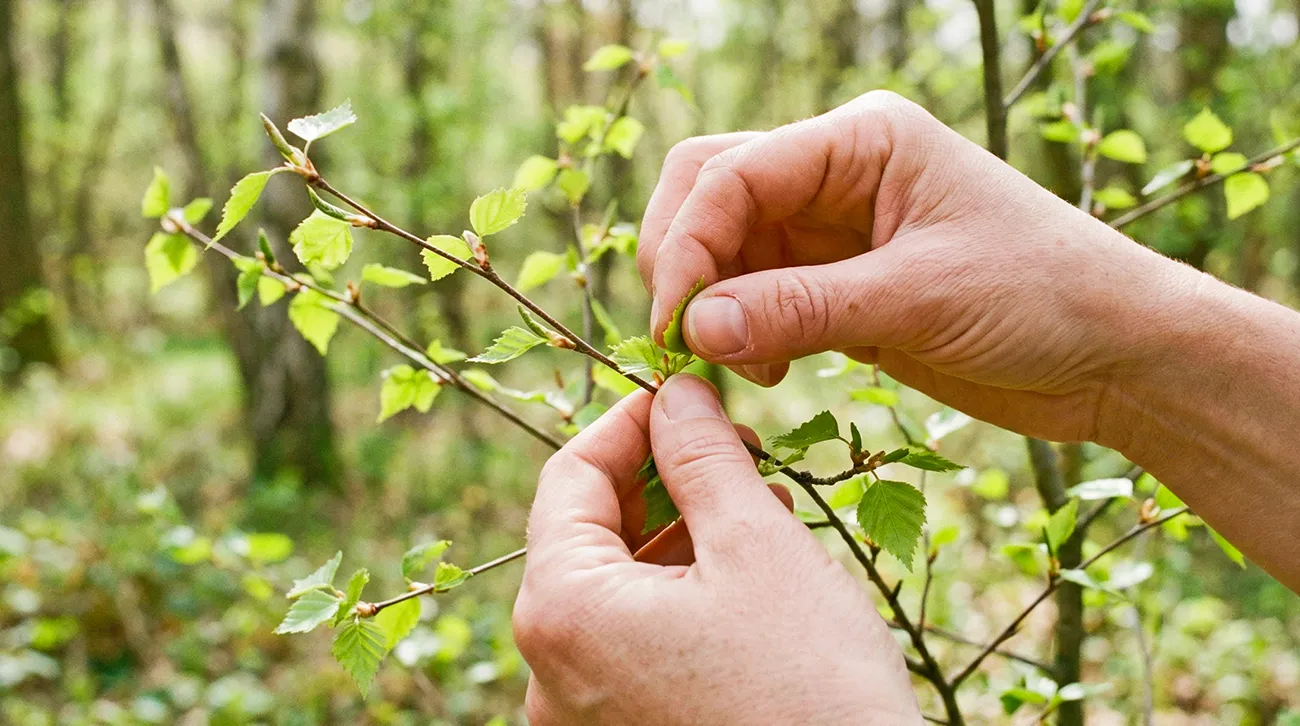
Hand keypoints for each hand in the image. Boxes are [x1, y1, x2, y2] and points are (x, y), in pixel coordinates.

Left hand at [513, 375, 919, 724]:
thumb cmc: (809, 688)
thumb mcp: (756, 547)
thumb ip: (702, 457)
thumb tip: (677, 393)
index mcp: (563, 611)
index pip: (568, 477)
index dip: (628, 422)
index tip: (684, 395)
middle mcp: (550, 671)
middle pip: (588, 534)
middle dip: (660, 479)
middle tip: (732, 447)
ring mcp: (582, 714)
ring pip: (615, 589)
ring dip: (677, 535)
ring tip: (756, 504)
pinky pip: (632, 642)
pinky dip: (677, 595)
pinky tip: (745, 575)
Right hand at [638, 90, 1189, 443]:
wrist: (1116, 355)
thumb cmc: (1044, 296)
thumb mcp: (919, 298)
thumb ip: (801, 308)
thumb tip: (694, 328)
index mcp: (860, 141)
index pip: (732, 173)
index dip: (688, 244)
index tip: (676, 324)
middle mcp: (837, 174)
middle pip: (711, 194)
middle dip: (684, 262)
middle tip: (682, 341)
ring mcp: (834, 231)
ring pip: (726, 250)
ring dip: (710, 305)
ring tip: (737, 366)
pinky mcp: (838, 286)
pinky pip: (756, 297)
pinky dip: (740, 333)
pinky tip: (766, 371)